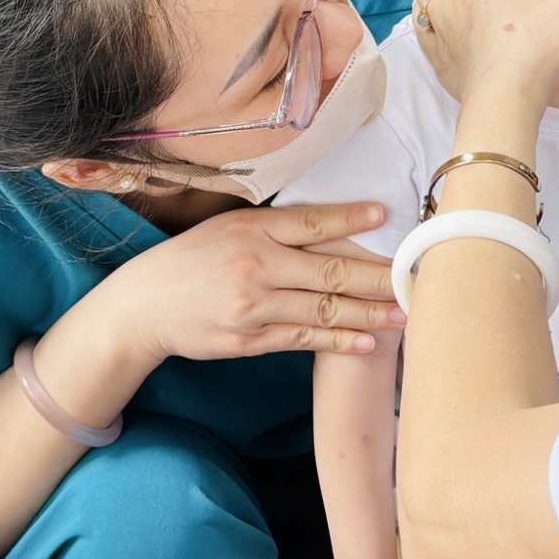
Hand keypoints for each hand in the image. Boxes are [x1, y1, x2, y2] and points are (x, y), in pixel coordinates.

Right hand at [94, 202, 405, 368]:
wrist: (142, 306)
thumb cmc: (192, 260)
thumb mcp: (230, 228)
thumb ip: (276, 227)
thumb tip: (332, 224)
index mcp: (252, 231)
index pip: (311, 222)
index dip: (351, 219)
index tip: (386, 216)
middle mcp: (256, 267)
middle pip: (330, 271)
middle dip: (379, 277)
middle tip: (415, 278)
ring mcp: (254, 308)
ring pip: (324, 310)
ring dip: (369, 314)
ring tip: (405, 315)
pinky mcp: (249, 341)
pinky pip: (303, 341)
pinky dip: (338, 342)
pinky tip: (367, 342)